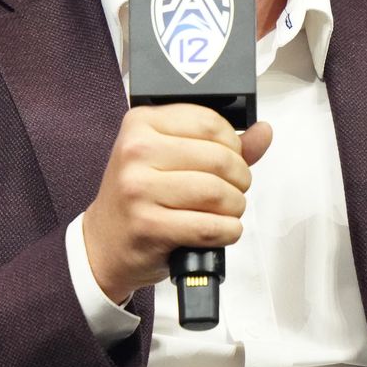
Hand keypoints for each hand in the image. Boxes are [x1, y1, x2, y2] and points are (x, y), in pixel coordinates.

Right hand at [81, 104, 271, 303]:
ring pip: (219, 193)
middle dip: (239, 180)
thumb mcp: (170, 159)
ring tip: (223, 212)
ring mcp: (139, 188)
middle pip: (221, 159)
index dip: (234, 145)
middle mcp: (136, 151)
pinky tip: (217, 231)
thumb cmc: (138, 199)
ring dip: (235, 208)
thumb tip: (262, 132)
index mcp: (141, 124)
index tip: (228, 158)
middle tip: (230, 191)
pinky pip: (211, 226)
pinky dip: (227, 232)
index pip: (210, 122)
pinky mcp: (149, 225)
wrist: (103, 244)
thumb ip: (220, 144)